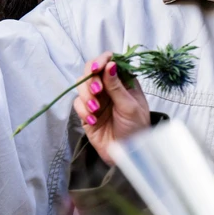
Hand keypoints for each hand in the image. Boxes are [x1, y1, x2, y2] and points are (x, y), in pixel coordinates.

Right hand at [73, 52, 150, 166]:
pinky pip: (77, 104)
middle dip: (90, 78)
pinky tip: (93, 120)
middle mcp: (108, 87)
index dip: (102, 60)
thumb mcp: (130, 106)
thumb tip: (110, 64)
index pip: (110, 62)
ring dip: (86, 95)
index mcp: (123, 81)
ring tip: (95, 109)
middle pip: (91, 70)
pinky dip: (83, 110)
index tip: (98, 67)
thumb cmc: (136, 129)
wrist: (127, 154)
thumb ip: (117, 86)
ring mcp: (96, 99)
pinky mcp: (86, 112)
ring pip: (81, 86)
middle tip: (96, 89)